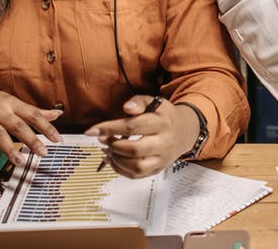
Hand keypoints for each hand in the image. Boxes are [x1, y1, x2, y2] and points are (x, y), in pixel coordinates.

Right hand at [0, 82, 62, 166]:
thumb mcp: (9, 102)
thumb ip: (32, 110)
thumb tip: (57, 114)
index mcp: (10, 103)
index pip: (32, 114)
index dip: (47, 127)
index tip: (58, 139)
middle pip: (18, 125)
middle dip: (32, 139)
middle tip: (43, 152)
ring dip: (9, 148)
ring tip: (20, 161)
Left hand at [84, 96, 199, 178]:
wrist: (185, 131)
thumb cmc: (165, 116)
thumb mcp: (155, 102)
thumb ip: (140, 102)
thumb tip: (127, 108)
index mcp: (162, 123)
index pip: (133, 126)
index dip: (110, 128)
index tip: (92, 130)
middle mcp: (164, 142)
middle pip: (135, 149)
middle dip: (113, 145)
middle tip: (102, 140)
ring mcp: (162, 158)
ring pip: (136, 166)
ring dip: (116, 159)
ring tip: (107, 150)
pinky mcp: (158, 169)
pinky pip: (137, 175)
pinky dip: (120, 170)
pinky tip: (112, 159)